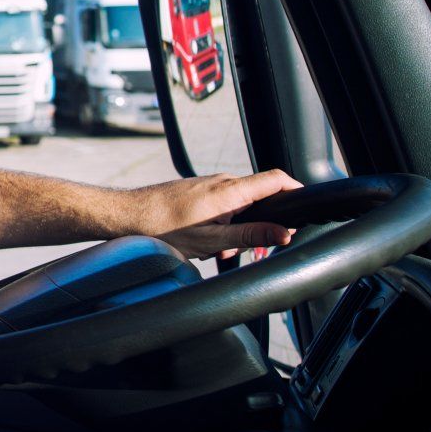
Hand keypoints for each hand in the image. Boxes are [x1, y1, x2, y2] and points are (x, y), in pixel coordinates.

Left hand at [125, 169, 302, 259]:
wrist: (126, 216)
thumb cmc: (162, 229)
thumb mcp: (212, 240)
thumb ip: (250, 236)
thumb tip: (284, 233)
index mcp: (230, 191)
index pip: (276, 180)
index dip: (296, 191)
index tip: (304, 209)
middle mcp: (222, 182)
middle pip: (260, 199)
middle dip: (257, 227)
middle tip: (240, 251)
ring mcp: (208, 185)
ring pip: (239, 206)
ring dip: (235, 231)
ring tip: (214, 250)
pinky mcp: (197, 191)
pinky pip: (222, 206)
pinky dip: (220, 225)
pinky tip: (203, 242)